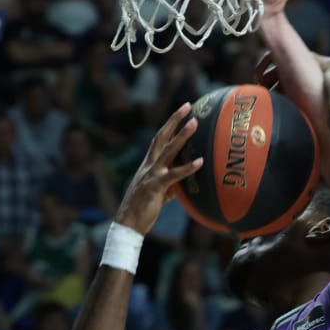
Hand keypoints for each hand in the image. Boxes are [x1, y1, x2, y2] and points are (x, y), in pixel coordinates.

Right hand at [115, 106, 203, 236]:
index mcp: (149, 163)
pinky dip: (187, 167)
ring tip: (195, 124)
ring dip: (182, 136)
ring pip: (168, 150)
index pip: (160, 138)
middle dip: (174, 119)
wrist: (129, 224)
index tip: (183, 111)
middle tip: (188, 106)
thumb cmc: (144, 208)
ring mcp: (151, 174)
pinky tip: (200, 162)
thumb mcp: (161, 192)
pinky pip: (173, 175)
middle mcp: (149, 164)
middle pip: (162, 136)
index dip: (171, 124)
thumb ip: (173, 183)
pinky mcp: (155, 187)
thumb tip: (188, 181)